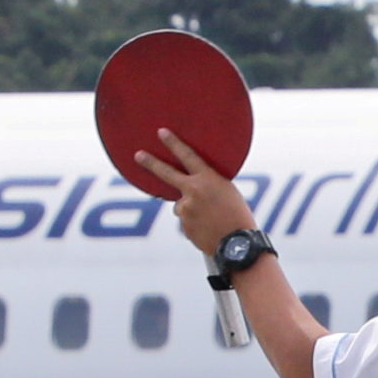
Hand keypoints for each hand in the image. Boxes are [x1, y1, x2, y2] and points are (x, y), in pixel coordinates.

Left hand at [134, 128, 256, 257]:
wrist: (238, 245)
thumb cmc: (238, 217)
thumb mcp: (228, 193)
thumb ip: (207, 186)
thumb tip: (189, 189)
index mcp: (208, 179)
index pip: (187, 155)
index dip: (173, 143)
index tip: (161, 132)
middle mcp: (193, 191)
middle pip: (166, 173)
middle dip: (151, 162)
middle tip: (138, 155)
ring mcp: (186, 209)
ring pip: (182, 206)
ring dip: (192, 211)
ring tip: (212, 220)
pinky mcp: (184, 225)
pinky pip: (187, 222)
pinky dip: (195, 225)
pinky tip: (210, 230)